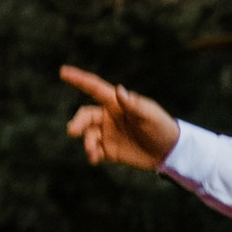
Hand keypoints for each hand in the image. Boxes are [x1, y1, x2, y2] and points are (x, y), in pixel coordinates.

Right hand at [61, 67, 178, 171]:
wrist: (169, 151)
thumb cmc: (161, 127)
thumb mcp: (150, 115)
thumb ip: (134, 104)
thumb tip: (119, 90)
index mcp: (116, 103)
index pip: (94, 88)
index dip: (78, 79)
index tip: (63, 72)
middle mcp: (108, 116)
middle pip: (85, 115)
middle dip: (78, 122)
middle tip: (73, 131)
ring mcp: (107, 133)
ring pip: (88, 135)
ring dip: (87, 142)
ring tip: (92, 153)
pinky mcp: (110, 150)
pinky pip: (95, 150)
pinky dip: (92, 154)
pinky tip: (94, 159)